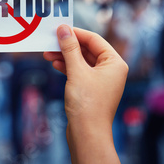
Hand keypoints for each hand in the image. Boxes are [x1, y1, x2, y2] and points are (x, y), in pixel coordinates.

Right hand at [44, 25, 128, 163]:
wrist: (87, 134)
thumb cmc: (87, 104)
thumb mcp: (76, 71)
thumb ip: (69, 48)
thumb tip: (63, 29)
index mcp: (115, 63)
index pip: (95, 40)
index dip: (76, 33)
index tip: (59, 28)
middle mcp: (111, 70)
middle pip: (88, 50)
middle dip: (68, 46)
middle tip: (51, 41)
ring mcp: (102, 81)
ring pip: (82, 61)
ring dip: (65, 56)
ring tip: (48, 54)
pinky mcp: (92, 90)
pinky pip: (80, 72)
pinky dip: (68, 67)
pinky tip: (55, 65)